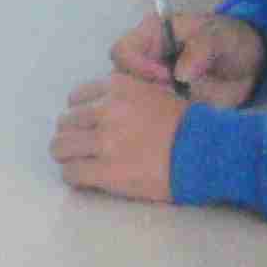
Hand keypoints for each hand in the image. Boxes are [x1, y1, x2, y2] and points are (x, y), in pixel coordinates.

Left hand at [49, 74, 188, 199]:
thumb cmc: (187, 124)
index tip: (88, 126)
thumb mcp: (155, 92)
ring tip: (79, 163)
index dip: (80, 114)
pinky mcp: (106, 170)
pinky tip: (85, 178)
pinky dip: (74, 176)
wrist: (206, 151)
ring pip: (59, 147)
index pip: (75, 98)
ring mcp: (104, 141)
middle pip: (64, 122)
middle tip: (84, 148)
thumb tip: (104, 106)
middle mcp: (105, 111)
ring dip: (67, 155)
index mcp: (117, 88)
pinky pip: (71, 173)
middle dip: (72, 135)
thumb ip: (126, 95)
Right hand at [103, 10, 266, 105]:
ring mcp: (155, 86)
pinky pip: (152, 118)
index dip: (137, 66)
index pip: (122, 52)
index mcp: (151, 35)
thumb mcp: (219, 38)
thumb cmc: (230, 42)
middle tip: (174, 98)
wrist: (252, 66)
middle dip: (142, 93)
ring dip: (151, 110)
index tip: (167, 77)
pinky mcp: (165, 106)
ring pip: (132, 103)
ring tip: (180, 110)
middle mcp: (146, 61)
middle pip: (120, 81)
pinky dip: (162, 124)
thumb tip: (181, 74)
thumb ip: (201, 49)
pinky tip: (182, 121)